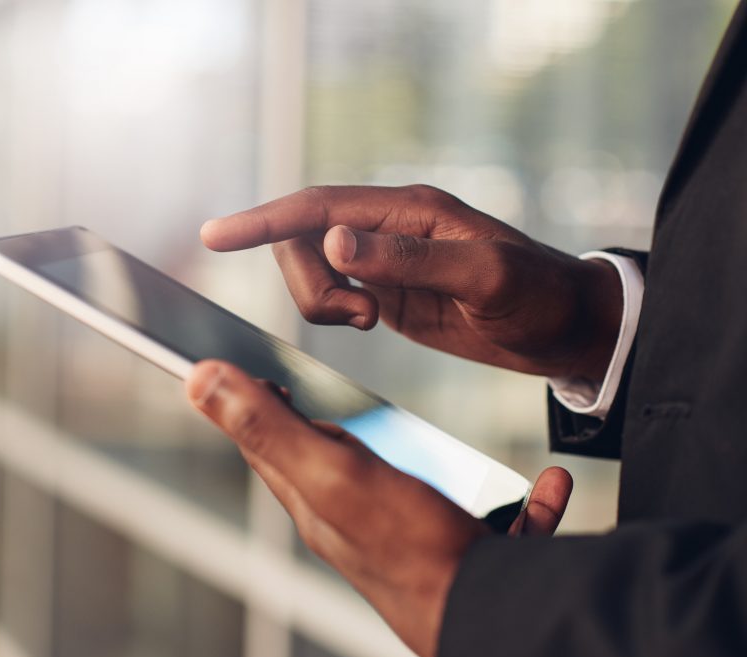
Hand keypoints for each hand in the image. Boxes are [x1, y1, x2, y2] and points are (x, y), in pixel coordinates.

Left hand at [186, 360, 571, 656]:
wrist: (492, 620)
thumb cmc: (409, 549)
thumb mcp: (330, 472)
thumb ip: (268, 427)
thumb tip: (198, 381)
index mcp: (320, 501)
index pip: (270, 446)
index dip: (254, 404)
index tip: (251, 368)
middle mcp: (362, 523)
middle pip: (336, 466)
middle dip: (331, 429)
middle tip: (324, 396)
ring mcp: (419, 540)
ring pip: (418, 492)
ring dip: (429, 465)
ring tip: (430, 446)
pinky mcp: (477, 554)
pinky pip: (502, 521)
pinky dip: (525, 503)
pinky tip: (549, 487)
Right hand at [201, 185, 622, 381]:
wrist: (562, 327)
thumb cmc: (536, 295)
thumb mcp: (481, 277)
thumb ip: (407, 261)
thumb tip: (334, 245)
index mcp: (406, 211)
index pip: (318, 208)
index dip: (263, 220)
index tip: (216, 236)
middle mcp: (386, 229)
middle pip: (302, 241)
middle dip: (309, 284)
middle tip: (360, 318)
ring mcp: (382, 261)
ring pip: (311, 271)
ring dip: (322, 303)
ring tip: (372, 321)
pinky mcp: (384, 291)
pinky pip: (331, 295)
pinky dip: (333, 313)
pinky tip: (372, 322)